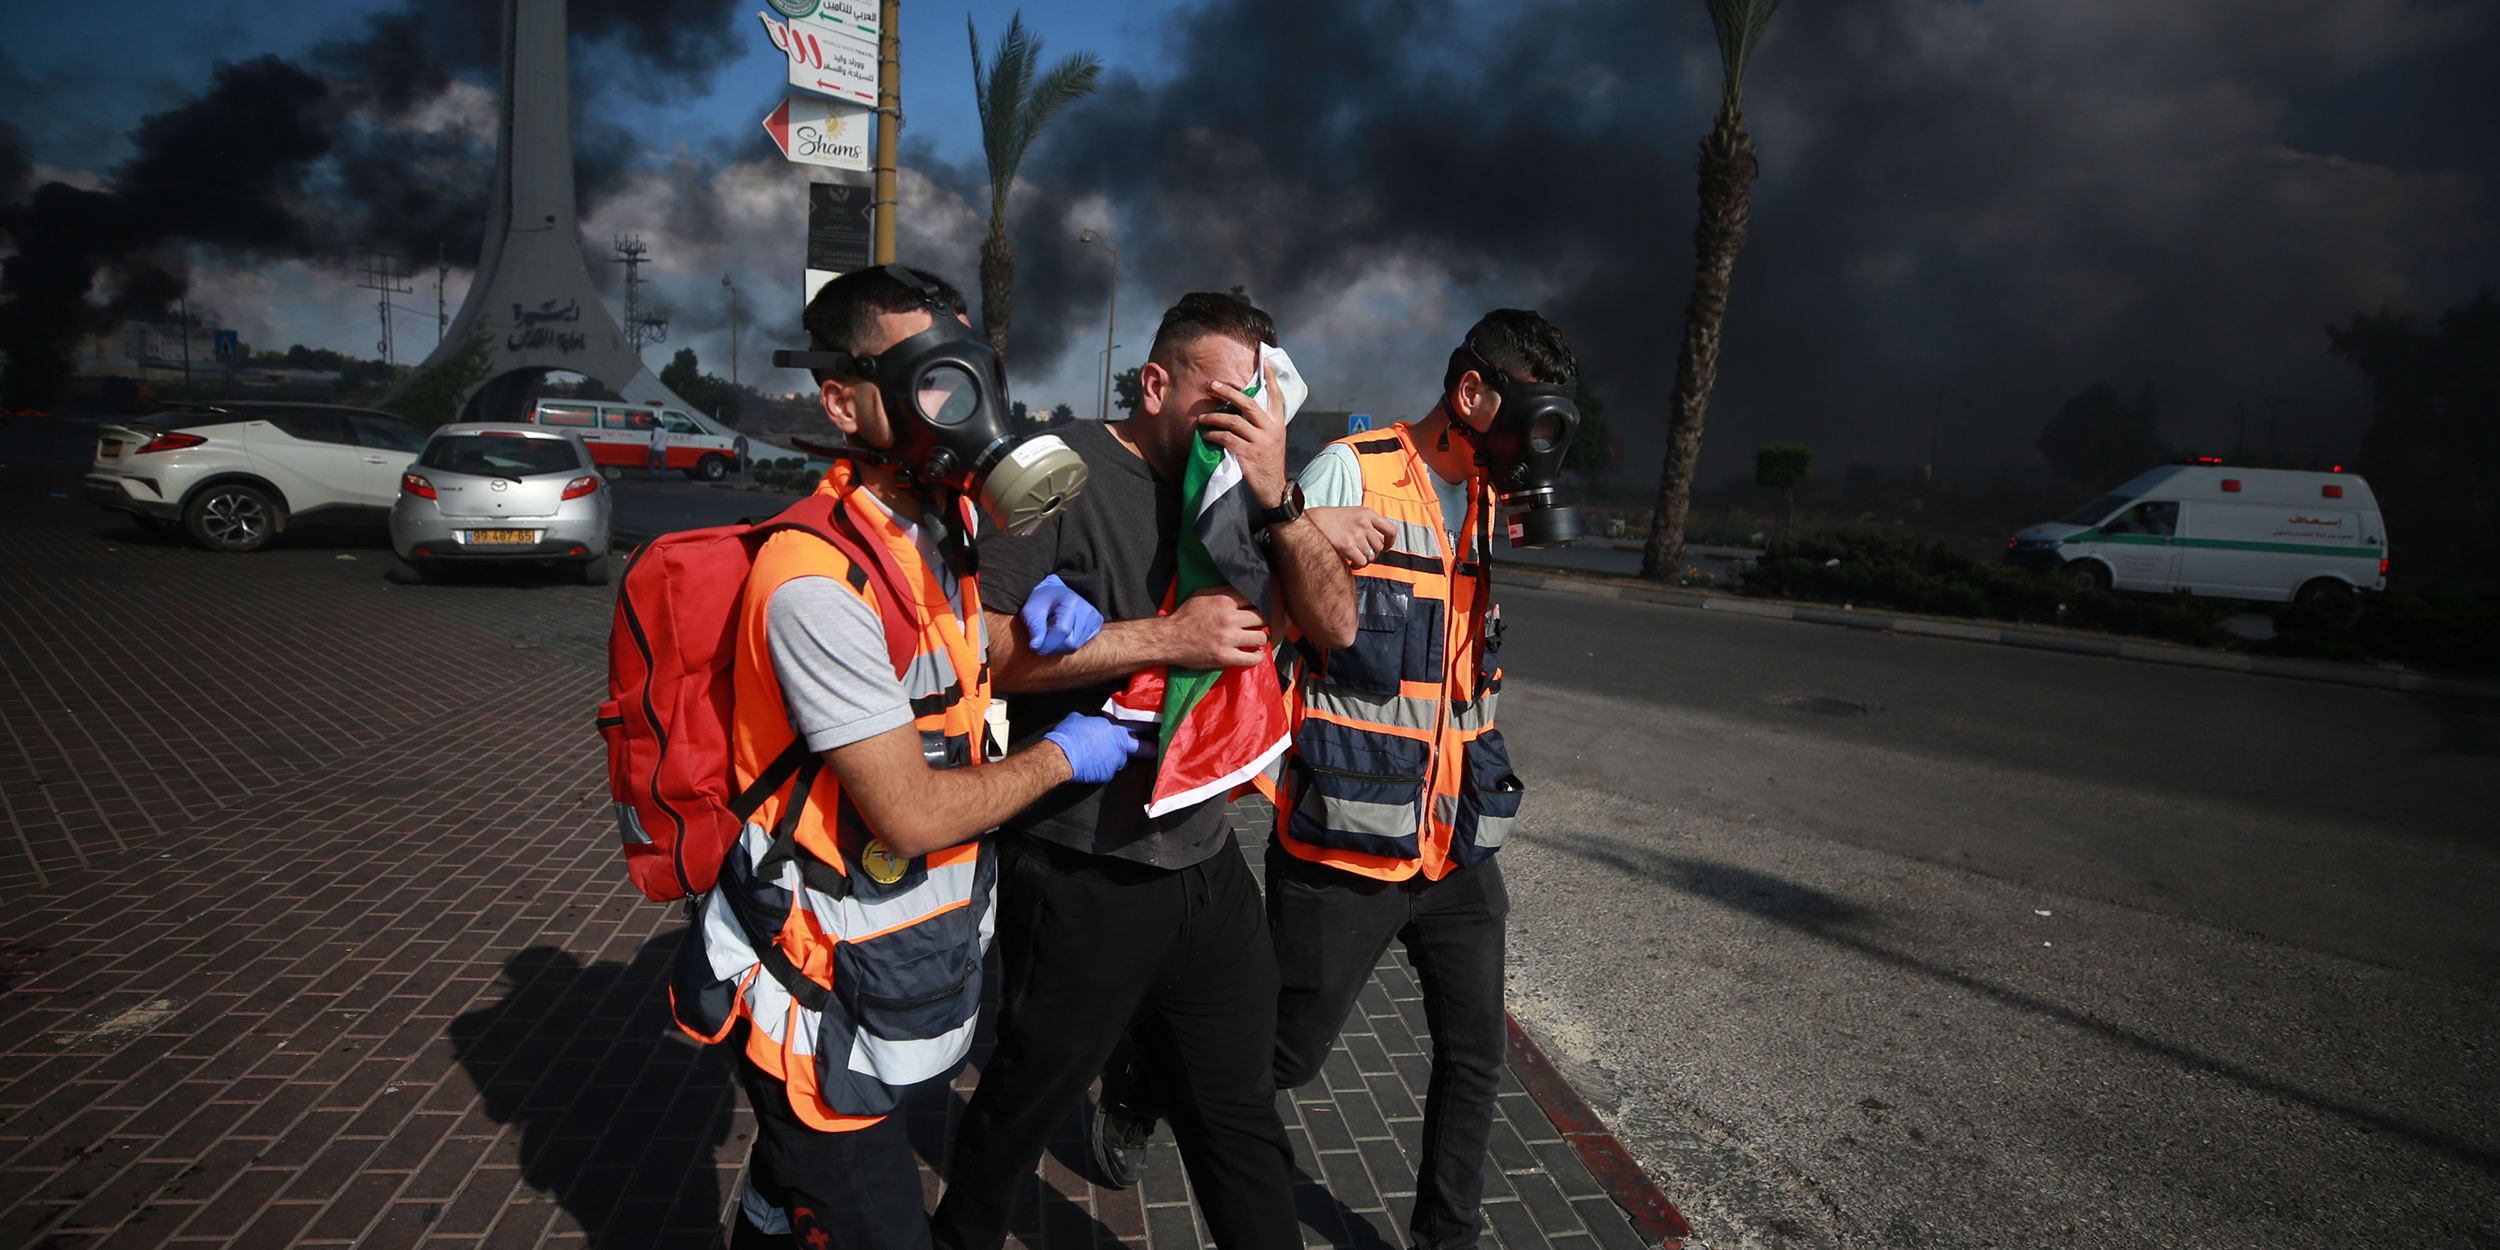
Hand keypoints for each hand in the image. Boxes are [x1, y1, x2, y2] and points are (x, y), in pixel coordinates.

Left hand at [1019, 574, 1102, 655]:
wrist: (1054, 592)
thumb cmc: (1041, 601)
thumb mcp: (1031, 611)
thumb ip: (1035, 628)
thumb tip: (1035, 646)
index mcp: (1071, 601)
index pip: (1062, 630)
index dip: (1048, 643)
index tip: (1037, 649)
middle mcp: (1087, 608)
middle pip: (1071, 641)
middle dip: (1054, 647)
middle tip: (1042, 643)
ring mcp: (1094, 616)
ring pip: (1077, 644)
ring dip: (1061, 647)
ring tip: (1051, 637)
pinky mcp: (1097, 623)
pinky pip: (1083, 642)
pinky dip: (1070, 643)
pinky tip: (1063, 634)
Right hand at [1042, 713, 1155, 784]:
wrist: (1063, 756)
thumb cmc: (1070, 734)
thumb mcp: (1078, 719)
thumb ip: (1088, 720)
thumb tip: (1083, 721)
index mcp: (1115, 727)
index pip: (1138, 724)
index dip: (1146, 725)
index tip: (1152, 726)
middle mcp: (1120, 745)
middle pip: (1142, 748)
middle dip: (1148, 749)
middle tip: (1153, 750)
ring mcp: (1116, 761)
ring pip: (1123, 762)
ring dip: (1119, 760)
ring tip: (1107, 758)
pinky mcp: (1108, 774)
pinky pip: (1109, 772)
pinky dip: (1103, 769)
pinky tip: (1093, 766)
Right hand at [1163, 588, 1266, 669]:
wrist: (1169, 639)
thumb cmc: (1184, 617)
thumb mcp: (1201, 595)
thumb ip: (1222, 591)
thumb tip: (1241, 589)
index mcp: (1224, 601)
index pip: (1254, 599)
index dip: (1258, 604)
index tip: (1258, 609)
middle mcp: (1229, 618)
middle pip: (1261, 618)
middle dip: (1262, 621)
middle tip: (1258, 625)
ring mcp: (1228, 639)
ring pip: (1260, 637)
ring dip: (1261, 637)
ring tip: (1257, 638)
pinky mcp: (1225, 657)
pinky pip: (1251, 658)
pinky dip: (1257, 656)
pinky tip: (1255, 653)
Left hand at [1198, 358, 1289, 508]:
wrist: (1274, 489)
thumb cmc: (1269, 463)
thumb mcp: (1272, 440)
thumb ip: (1262, 424)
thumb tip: (1242, 410)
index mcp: (1277, 423)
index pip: (1276, 395)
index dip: (1270, 377)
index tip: (1265, 360)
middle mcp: (1271, 429)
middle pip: (1249, 403)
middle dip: (1229, 392)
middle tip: (1213, 385)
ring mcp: (1261, 442)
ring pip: (1234, 421)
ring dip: (1214, 417)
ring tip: (1202, 417)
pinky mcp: (1249, 454)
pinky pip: (1226, 439)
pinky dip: (1214, 435)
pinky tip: (1206, 435)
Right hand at [1306, 507, 1398, 568]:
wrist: (1312, 521)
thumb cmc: (1332, 519)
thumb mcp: (1353, 514)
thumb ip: (1368, 524)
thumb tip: (1381, 543)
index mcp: (1367, 513)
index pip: (1391, 530)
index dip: (1390, 542)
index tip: (1385, 548)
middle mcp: (1364, 522)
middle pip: (1379, 547)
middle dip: (1372, 554)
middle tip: (1362, 555)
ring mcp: (1356, 534)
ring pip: (1370, 556)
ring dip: (1363, 560)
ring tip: (1354, 558)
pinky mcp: (1347, 545)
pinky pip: (1361, 562)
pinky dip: (1357, 566)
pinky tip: (1350, 563)